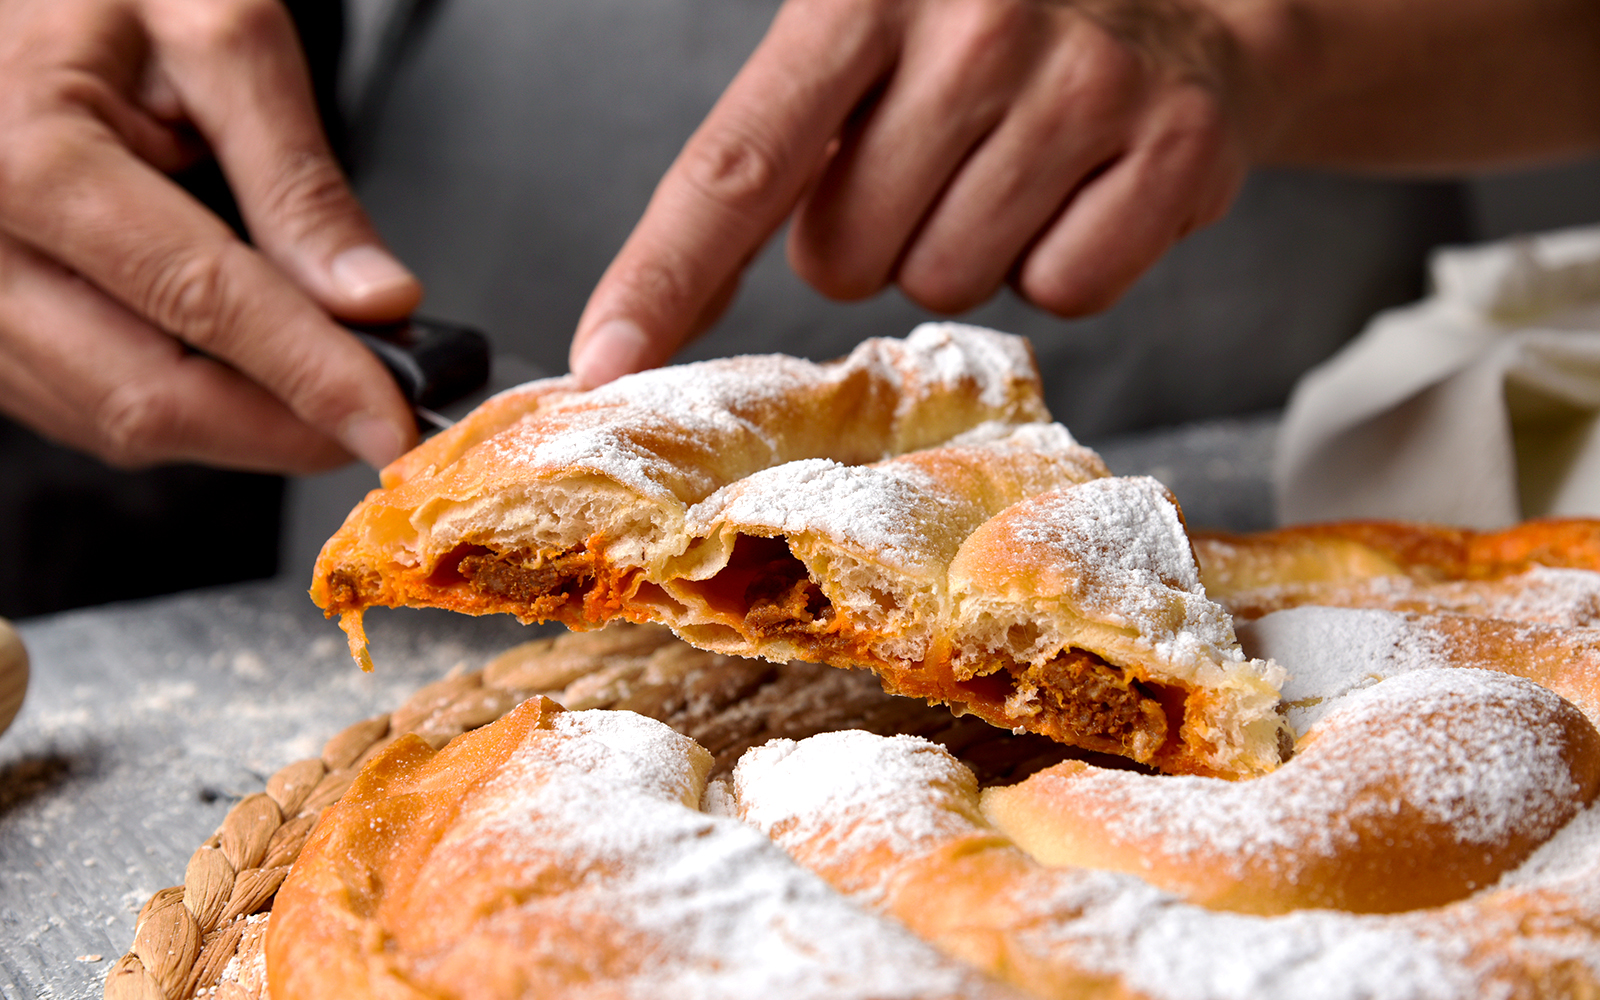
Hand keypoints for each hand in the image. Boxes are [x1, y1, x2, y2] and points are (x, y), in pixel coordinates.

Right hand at [0, 0, 422, 472]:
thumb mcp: (220, 37)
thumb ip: (298, 179)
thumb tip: (374, 301)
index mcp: (36, 160)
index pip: (203, 303)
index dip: (314, 378)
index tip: (392, 424)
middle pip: (150, 397)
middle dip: (284, 428)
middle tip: (377, 418)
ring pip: (117, 422)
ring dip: (239, 428)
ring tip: (320, 385)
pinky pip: (86, 409)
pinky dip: (186, 411)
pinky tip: (245, 375)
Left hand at [571, 0, 1268, 385]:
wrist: (1190, 1)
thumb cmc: (993, 32)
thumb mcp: (870, 34)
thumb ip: (777, 143)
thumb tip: (653, 309)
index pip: (739, 161)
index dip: (664, 273)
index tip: (604, 359)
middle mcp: (976, 22)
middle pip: (846, 258)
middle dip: (870, 235)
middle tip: (931, 160)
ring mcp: (1084, 83)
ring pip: (949, 282)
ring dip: (961, 247)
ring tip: (1012, 161)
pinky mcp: (1175, 146)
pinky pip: (1062, 291)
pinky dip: (1059, 263)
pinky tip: (1082, 187)